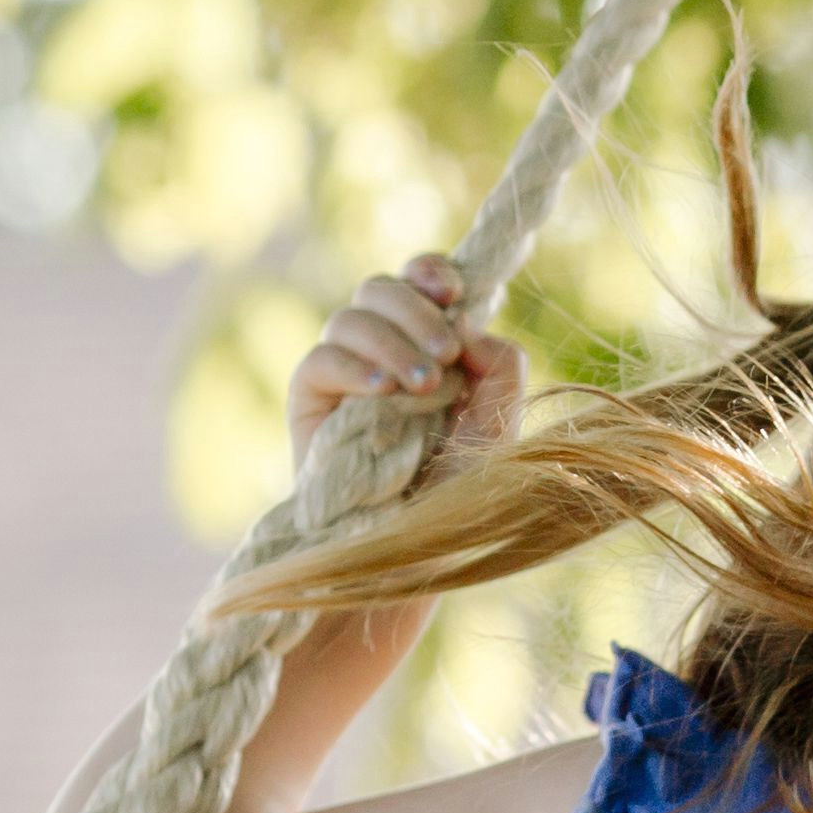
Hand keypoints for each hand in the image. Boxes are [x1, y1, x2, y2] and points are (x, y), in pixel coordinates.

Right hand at [290, 254, 525, 468]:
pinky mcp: (310, 400)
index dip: (430, 272)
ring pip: (349, 317)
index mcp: (426, 344)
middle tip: (444, 355)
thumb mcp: (500, 421)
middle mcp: (382, 350)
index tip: (452, 292)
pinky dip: (353, 366)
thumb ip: (501, 365)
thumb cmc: (457, 486)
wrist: (414, 539)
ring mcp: (344, 372)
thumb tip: (466, 326)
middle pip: (380, 288)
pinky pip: (320, 359)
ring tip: (419, 387)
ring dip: (391, 342)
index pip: (417, 282)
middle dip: (416, 310)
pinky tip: (381, 391)